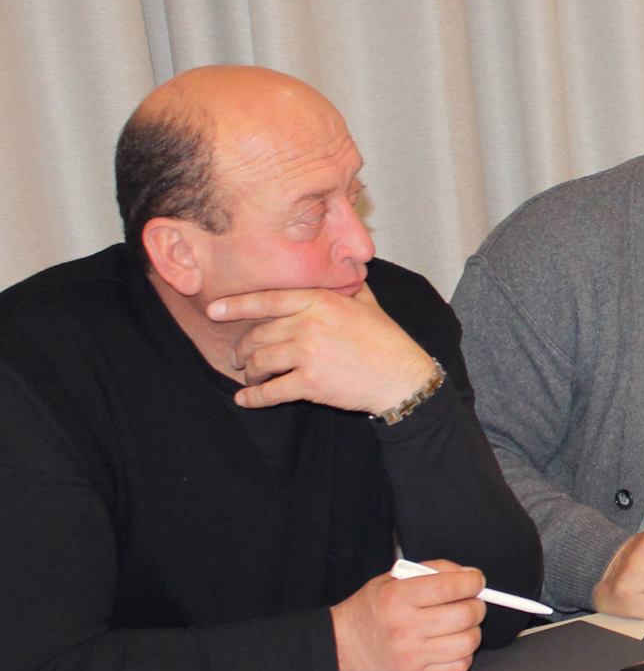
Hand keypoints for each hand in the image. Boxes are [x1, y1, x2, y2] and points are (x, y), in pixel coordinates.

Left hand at [208, 285, 436, 413]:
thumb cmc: (387, 340)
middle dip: (243, 349)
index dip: (235, 305)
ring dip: (249, 373)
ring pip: (260, 362)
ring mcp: (308, 354)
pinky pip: (271, 391)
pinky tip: (246, 400)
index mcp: (320, 301)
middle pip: (258, 335)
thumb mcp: (368, 304)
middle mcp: (309, 324)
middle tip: (238, 357)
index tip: (214, 310)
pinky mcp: (310, 383)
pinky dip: (254, 398)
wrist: (403, 377)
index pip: (267, 300)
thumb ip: (346, 287)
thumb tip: (342, 271)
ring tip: (249, 377)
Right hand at [331, 560, 486, 670]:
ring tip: (461, 624)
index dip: (472, 581)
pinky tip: (451, 644)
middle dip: (476, 605)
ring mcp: (412, 656)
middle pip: (465, 615)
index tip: (475, 580)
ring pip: (468, 642)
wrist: (343, 647)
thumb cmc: (371, 609)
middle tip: (471, 602)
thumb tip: (470, 575)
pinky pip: (460, 666)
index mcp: (397, 598)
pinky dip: (464, 653)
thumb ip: (433, 570)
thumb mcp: (393, 579)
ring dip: (472, 630)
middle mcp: (405, 628)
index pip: (449, 587)